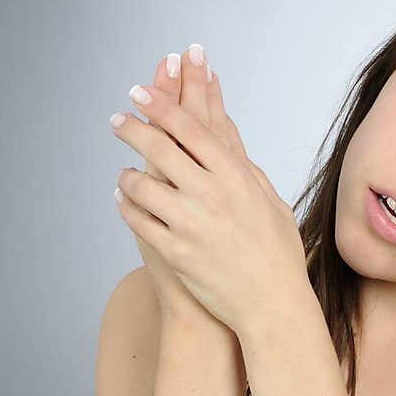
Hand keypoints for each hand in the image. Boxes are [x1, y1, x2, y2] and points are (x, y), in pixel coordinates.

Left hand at [112, 67, 309, 338]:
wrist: (272, 304)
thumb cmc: (278, 253)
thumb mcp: (269, 199)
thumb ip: (242, 163)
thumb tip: (225, 129)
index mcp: (237, 177)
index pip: (191, 128)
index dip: (162, 104)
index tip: (141, 91)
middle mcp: (212, 195)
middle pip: (160, 148)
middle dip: (133, 128)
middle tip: (117, 119)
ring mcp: (191, 224)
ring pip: (142, 185)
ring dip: (127, 175)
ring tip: (123, 171)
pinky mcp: (176, 253)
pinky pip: (138, 221)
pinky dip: (127, 207)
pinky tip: (123, 200)